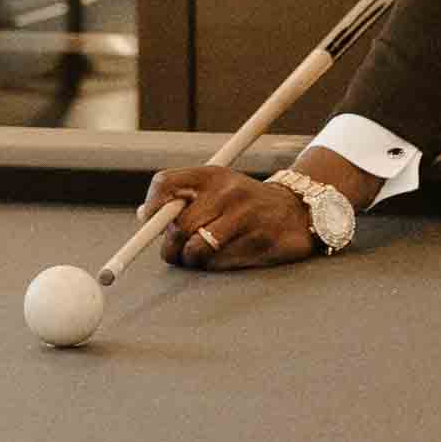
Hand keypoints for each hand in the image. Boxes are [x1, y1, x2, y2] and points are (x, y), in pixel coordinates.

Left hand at [143, 165, 315, 269]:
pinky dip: (215, 266)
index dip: (152, 206)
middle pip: (178, 226)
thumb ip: (180, 197)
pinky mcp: (259, 240)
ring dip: (193, 260)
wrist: (296, 212)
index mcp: (212, 175)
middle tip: (180, 250)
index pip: (166, 183)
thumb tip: (144, 216)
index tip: (150, 222)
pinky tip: (229, 255)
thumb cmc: (244, 204)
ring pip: (196, 249)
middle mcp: (228, 191)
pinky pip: (219, 264)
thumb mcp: (215, 188)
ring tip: (203, 255)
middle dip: (173, 246)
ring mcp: (245, 216)